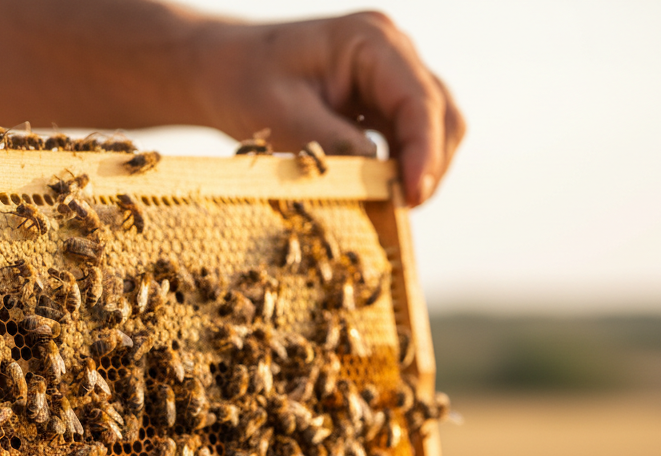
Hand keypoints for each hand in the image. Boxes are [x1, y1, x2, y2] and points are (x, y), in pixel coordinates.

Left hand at [189, 11, 464, 206]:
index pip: (418, 100)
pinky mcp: (382, 96)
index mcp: (369, 39)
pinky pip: (411, 134)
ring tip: (393, 205)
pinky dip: (405, 164)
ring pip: (435, 125)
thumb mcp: (282, 116)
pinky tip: (382, 190)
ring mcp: (391, 72)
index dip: (423, 152)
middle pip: (440, 113)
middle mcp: (391, 49)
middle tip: (402, 210)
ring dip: (421, 167)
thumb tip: (382, 179)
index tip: (412, 197)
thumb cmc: (242, 84)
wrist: (221, 69)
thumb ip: (334, 143)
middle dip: (429, 164)